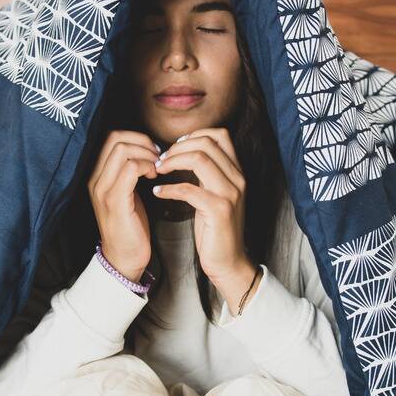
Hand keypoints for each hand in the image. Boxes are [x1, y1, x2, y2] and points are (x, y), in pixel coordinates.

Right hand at [87, 130, 159, 281]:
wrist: (124, 257)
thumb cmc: (130, 224)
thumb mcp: (126, 191)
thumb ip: (128, 170)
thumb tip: (146, 149)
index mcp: (96, 174)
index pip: (109, 137)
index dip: (135, 137)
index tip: (152, 151)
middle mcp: (94, 179)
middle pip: (115, 138)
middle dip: (142, 141)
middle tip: (158, 156)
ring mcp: (102, 189)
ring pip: (122, 150)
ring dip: (146, 153)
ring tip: (157, 167)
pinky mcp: (115, 200)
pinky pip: (131, 169)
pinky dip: (147, 166)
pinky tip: (155, 176)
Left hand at [152, 127, 257, 307]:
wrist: (228, 261)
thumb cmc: (215, 228)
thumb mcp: (214, 193)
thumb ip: (207, 173)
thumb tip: (184, 151)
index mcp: (237, 172)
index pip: (220, 135)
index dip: (194, 135)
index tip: (175, 147)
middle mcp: (238, 178)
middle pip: (207, 143)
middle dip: (178, 147)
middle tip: (161, 160)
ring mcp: (230, 193)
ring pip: (199, 159)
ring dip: (173, 161)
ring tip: (158, 170)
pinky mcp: (219, 210)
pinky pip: (189, 189)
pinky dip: (169, 188)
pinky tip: (158, 192)